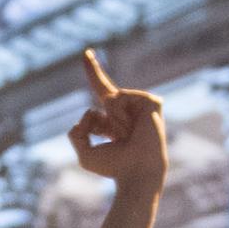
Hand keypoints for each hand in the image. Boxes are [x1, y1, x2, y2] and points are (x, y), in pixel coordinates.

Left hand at [68, 50, 166, 193]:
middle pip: (103, 87)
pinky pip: (123, 97)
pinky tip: (133, 127)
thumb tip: (90, 111)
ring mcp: (140, 107)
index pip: (100, 98)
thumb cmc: (115, 168)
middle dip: (92, 69)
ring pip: (110, 98)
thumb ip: (77, 133)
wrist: (136, 171)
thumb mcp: (84, 154)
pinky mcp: (151, 102)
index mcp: (113, 124)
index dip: (93, 75)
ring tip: (125, 135)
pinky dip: (121, 113)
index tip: (87, 55)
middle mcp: (126, 113)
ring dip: (112, 119)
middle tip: (86, 58)